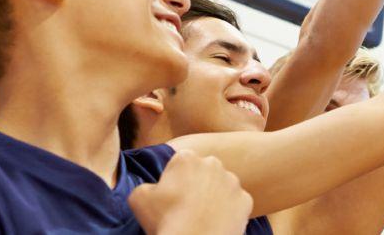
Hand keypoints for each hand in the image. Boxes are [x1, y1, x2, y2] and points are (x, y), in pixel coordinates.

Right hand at [129, 150, 250, 234]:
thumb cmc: (165, 220)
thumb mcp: (138, 198)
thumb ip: (146, 186)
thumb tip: (153, 188)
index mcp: (186, 158)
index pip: (180, 163)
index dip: (174, 180)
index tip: (171, 196)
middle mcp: (213, 163)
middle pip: (203, 171)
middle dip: (197, 184)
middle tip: (187, 207)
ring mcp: (232, 182)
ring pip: (222, 186)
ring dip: (214, 197)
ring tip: (202, 218)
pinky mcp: (246, 200)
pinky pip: (236, 203)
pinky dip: (229, 212)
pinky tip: (216, 224)